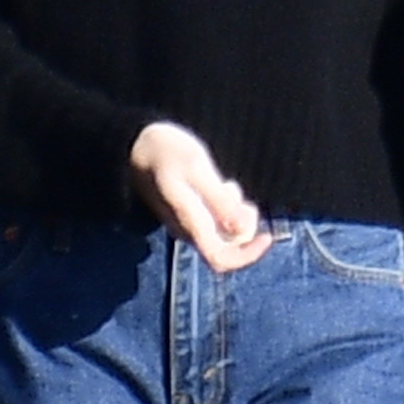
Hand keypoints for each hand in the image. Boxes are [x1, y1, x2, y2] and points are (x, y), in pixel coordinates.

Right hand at [129, 120, 271, 271]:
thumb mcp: (197, 167)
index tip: (267, 236)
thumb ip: (219, 200)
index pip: (220, 259)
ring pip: (225, 234)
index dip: (248, 255)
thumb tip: (243, 229)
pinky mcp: (189, 214)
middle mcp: (188, 230)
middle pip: (228, 247)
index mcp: (189, 223)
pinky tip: (221, 186)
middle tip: (241, 197)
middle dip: (245, 227)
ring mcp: (188, 224)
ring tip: (227, 185)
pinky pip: (217, 222)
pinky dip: (228, 208)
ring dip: (237, 215)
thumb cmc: (166, 151)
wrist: (136, 144)